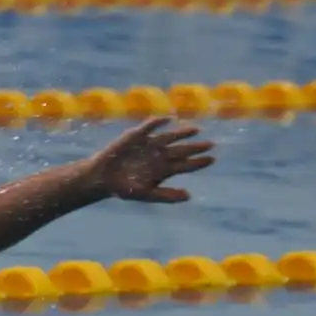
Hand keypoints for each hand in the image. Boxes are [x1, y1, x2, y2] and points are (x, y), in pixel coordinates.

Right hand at [95, 117, 214, 203]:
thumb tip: (189, 196)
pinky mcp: (137, 136)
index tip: (212, 159)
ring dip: (182, 133)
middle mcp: (159, 156)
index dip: (199, 162)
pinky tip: (168, 119)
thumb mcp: (146, 194)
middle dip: (196, 147)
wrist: (103, 178)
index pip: (186, 165)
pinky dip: (158, 122)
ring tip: (196, 130)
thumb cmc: (124, 188)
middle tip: (211, 144)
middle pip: (182, 150)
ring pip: (170, 137)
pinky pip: (150, 126)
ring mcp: (149, 145)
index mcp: (164, 170)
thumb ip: (167, 195)